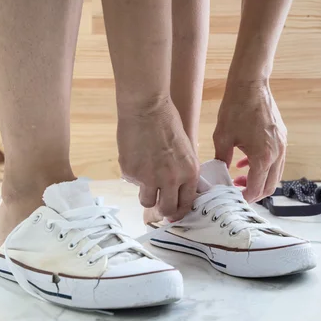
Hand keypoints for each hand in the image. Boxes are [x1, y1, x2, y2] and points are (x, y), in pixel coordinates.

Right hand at [117, 97, 198, 220]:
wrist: (146, 108)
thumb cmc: (168, 123)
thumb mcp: (186, 149)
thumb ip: (184, 172)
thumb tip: (178, 191)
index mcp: (189, 173)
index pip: (186, 203)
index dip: (179, 211)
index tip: (174, 213)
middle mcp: (171, 179)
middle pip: (166, 209)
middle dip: (162, 210)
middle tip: (158, 205)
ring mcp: (149, 177)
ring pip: (146, 201)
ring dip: (146, 194)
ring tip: (145, 177)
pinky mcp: (131, 172)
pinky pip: (132, 182)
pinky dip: (134, 174)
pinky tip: (136, 156)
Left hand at [213, 80, 286, 202]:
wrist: (250, 85)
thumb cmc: (236, 108)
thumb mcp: (222, 137)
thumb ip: (222, 159)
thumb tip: (219, 173)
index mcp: (263, 157)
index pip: (256, 189)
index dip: (244, 197)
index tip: (233, 198)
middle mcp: (277, 154)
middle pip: (270, 186)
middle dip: (254, 193)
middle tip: (237, 192)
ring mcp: (282, 145)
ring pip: (275, 174)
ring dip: (259, 180)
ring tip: (240, 178)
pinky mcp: (282, 137)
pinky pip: (276, 160)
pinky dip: (263, 166)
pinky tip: (246, 162)